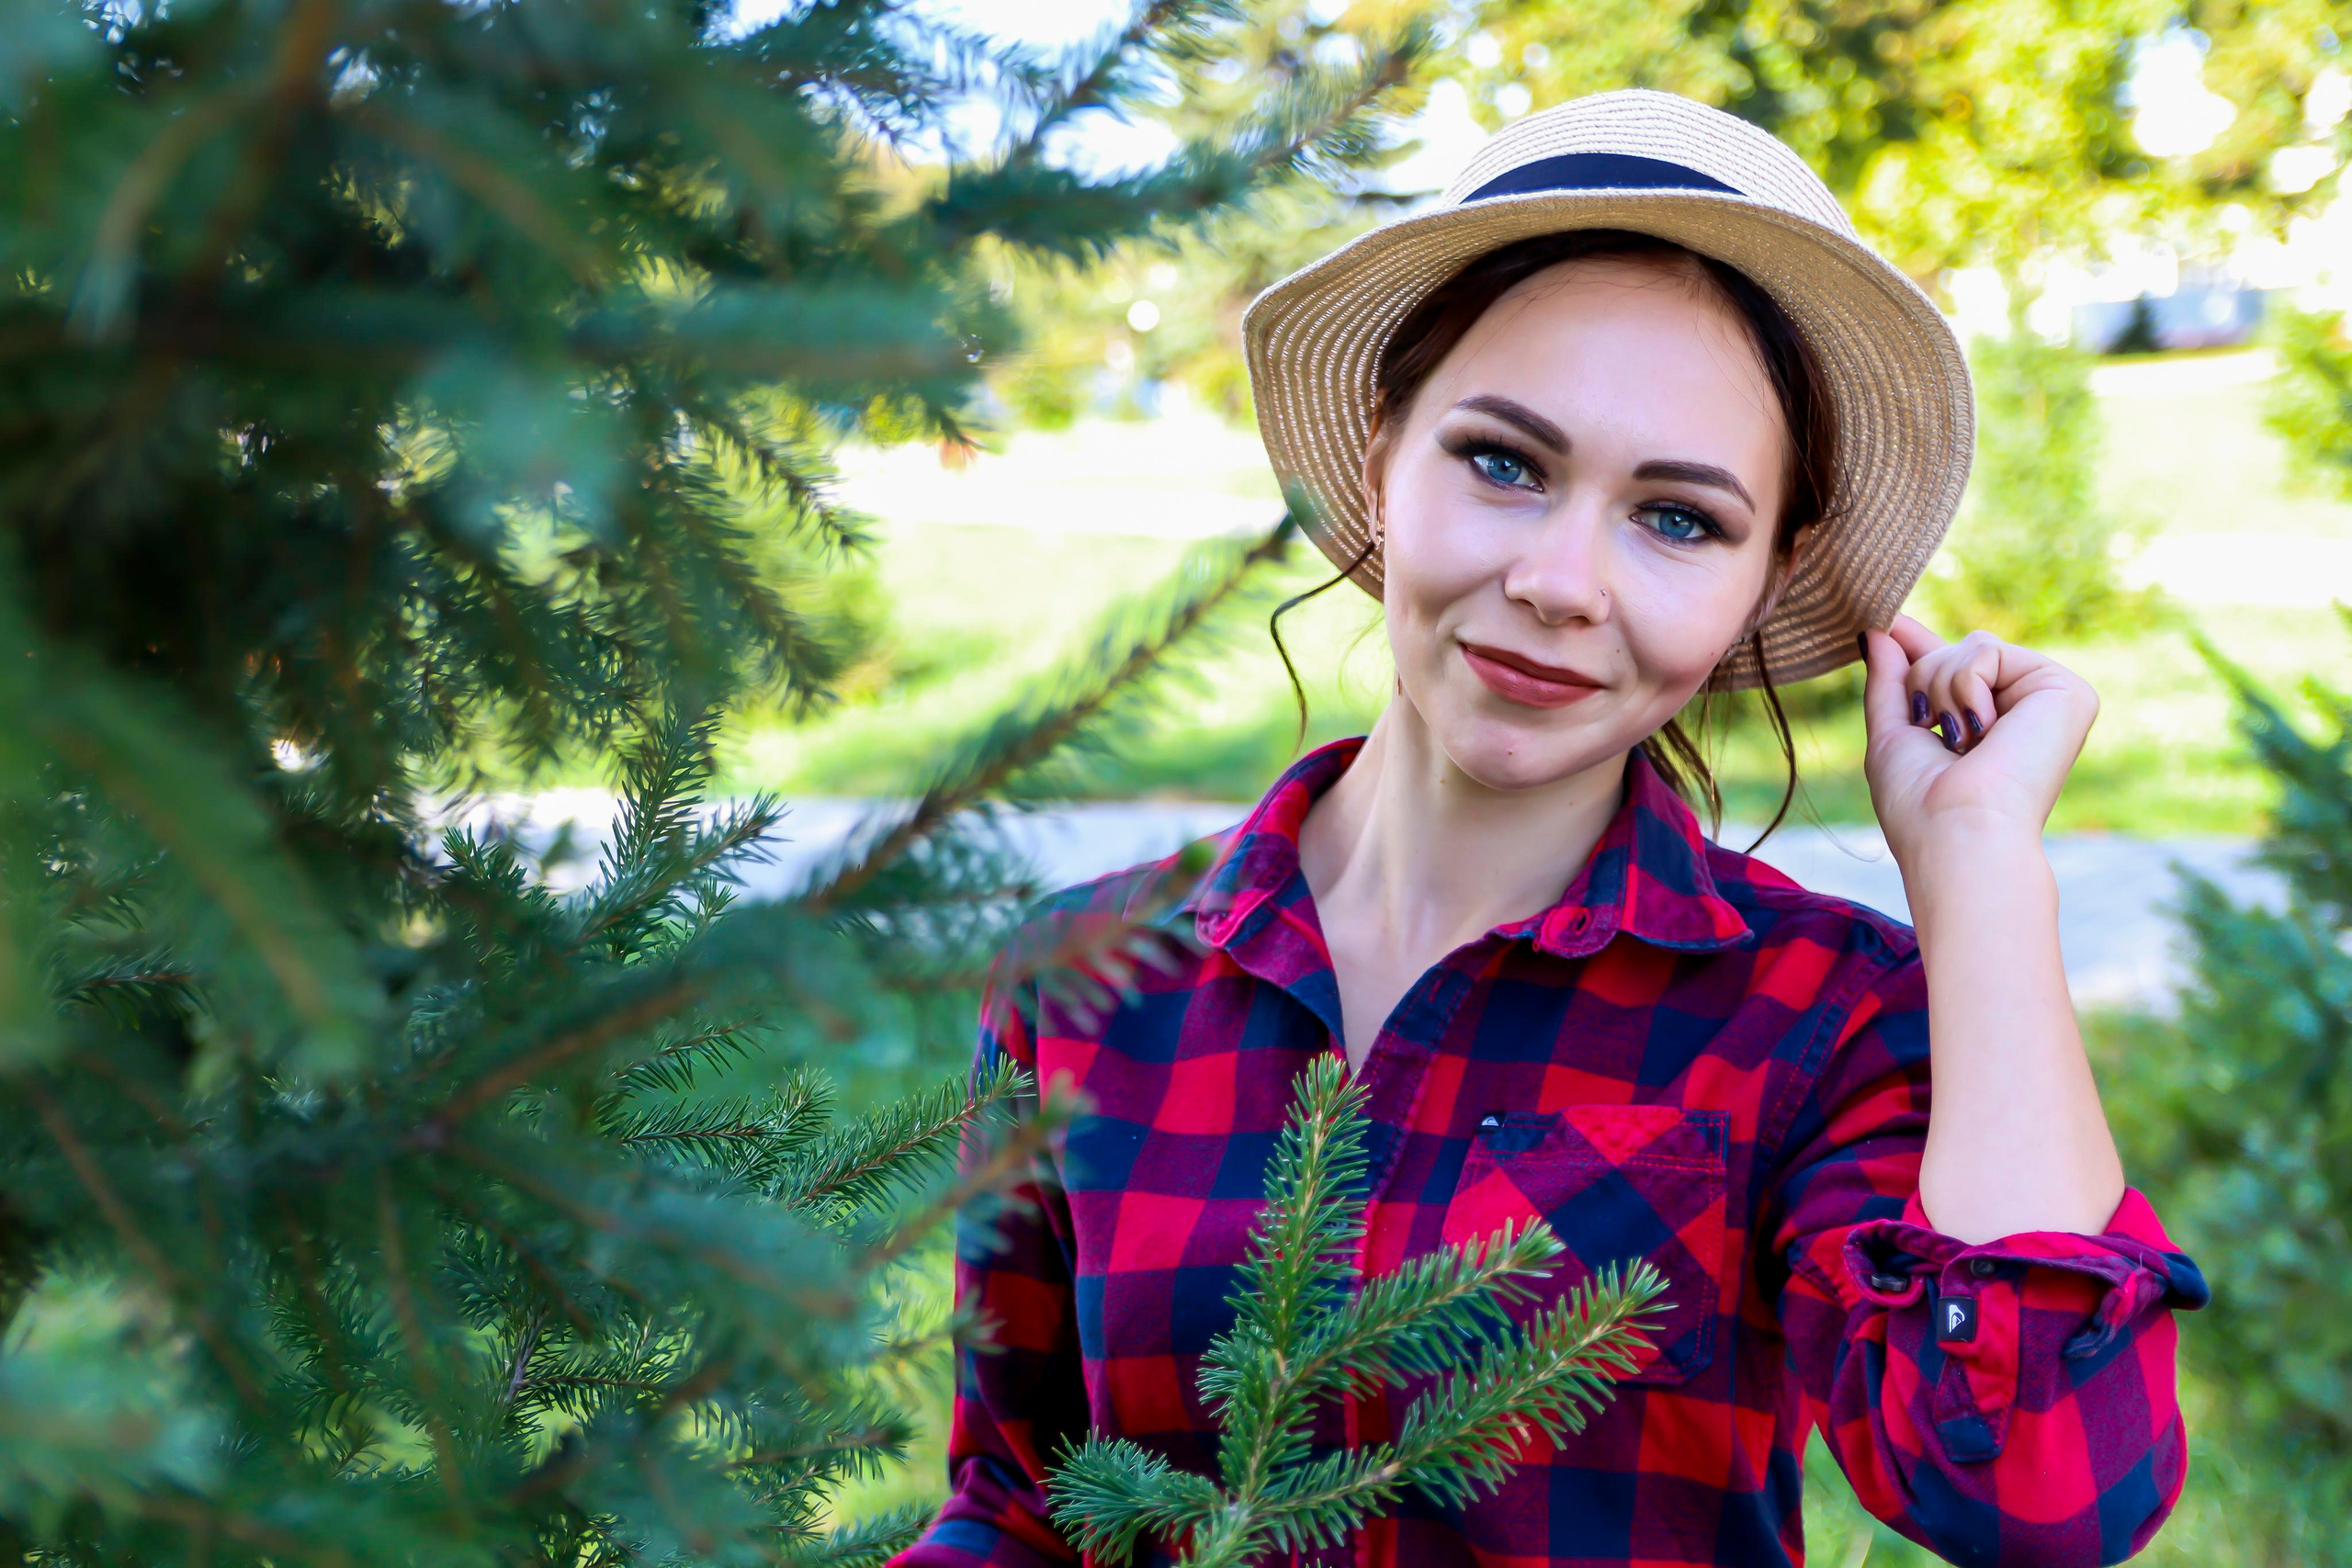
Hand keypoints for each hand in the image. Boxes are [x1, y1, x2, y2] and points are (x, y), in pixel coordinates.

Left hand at [1857, 616, 2098, 869]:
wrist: (1958, 831)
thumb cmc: (1920, 802)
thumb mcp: (1892, 736)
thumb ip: (1889, 682)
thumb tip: (1878, 631)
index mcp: (1988, 727)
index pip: (1956, 669)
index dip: (1920, 646)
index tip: (1886, 623)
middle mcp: (2024, 712)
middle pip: (1955, 652)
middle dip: (1922, 682)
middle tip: (1931, 729)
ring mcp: (2048, 700)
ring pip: (1971, 646)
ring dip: (1940, 689)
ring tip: (1960, 741)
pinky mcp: (2067, 690)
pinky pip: (1987, 651)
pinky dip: (1965, 688)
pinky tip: (1983, 732)